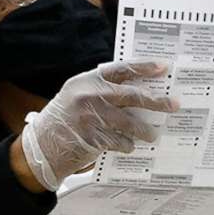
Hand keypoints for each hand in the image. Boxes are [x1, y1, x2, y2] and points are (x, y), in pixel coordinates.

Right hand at [18, 61, 177, 190]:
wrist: (40, 147)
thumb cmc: (63, 121)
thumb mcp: (77, 96)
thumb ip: (101, 91)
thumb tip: (137, 92)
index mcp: (87, 80)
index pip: (120, 69)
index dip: (143, 67)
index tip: (163, 67)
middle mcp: (89, 95)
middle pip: (131, 95)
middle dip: (156, 101)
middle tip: (173, 104)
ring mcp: (90, 117)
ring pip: (129, 122)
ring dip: (144, 130)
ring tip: (153, 134)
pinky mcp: (92, 138)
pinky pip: (119, 141)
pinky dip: (127, 144)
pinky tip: (129, 146)